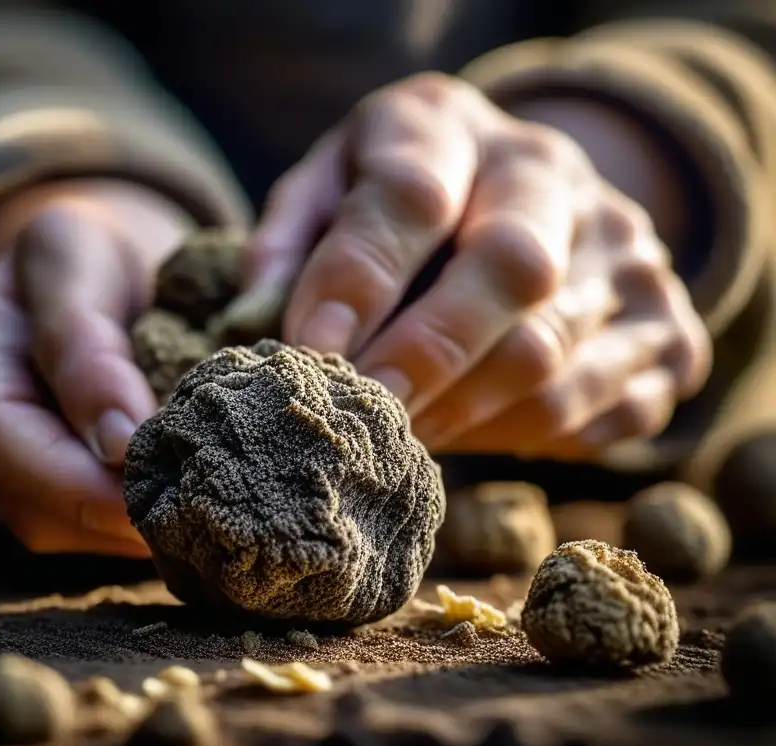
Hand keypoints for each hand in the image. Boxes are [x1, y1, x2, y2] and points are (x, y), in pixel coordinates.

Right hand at [0, 180, 191, 553]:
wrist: (103, 271)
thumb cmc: (89, 252)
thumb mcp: (76, 256)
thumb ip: (80, 339)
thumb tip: (114, 440)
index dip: (70, 469)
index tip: (154, 468)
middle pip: (33, 504)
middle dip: (120, 512)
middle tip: (203, 509)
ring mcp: (12, 468)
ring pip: (70, 531)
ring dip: (140, 528)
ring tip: (211, 507)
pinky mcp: (56, 492)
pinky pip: (96, 532)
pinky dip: (148, 522)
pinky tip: (197, 504)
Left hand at [248, 73, 711, 457]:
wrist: (522, 188)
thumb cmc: (398, 196)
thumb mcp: (326, 188)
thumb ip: (289, 241)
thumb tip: (257, 323)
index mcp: (449, 127)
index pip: (411, 196)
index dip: (356, 282)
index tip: (307, 353)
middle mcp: (551, 172)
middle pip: (511, 269)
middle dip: (423, 358)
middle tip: (360, 417)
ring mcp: (624, 250)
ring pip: (552, 355)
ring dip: (463, 416)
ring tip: (400, 440)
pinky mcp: (667, 326)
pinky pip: (603, 409)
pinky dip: (527, 438)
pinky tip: (473, 433)